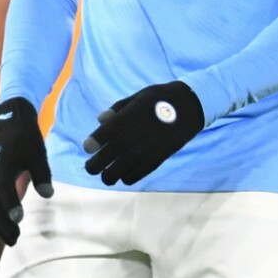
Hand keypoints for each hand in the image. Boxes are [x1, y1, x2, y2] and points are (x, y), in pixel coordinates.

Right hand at [0, 98, 52, 244]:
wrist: (8, 125)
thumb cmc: (26, 140)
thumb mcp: (38, 153)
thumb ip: (42, 174)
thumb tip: (48, 195)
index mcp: (2, 165)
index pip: (4, 188)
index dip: (10, 204)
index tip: (19, 219)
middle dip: (2, 223)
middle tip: (16, 239)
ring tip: (13, 239)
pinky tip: (8, 229)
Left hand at [83, 81, 203, 185]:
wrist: (188, 107)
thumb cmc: (159, 99)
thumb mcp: (135, 98)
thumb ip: (115, 111)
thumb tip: (100, 120)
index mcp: (118, 124)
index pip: (91, 144)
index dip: (89, 146)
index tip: (92, 145)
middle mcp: (125, 142)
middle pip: (96, 166)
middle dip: (92, 165)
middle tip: (95, 162)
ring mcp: (139, 155)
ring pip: (111, 177)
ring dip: (108, 174)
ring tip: (111, 168)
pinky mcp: (152, 163)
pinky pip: (130, 179)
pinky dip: (125, 176)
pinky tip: (128, 168)